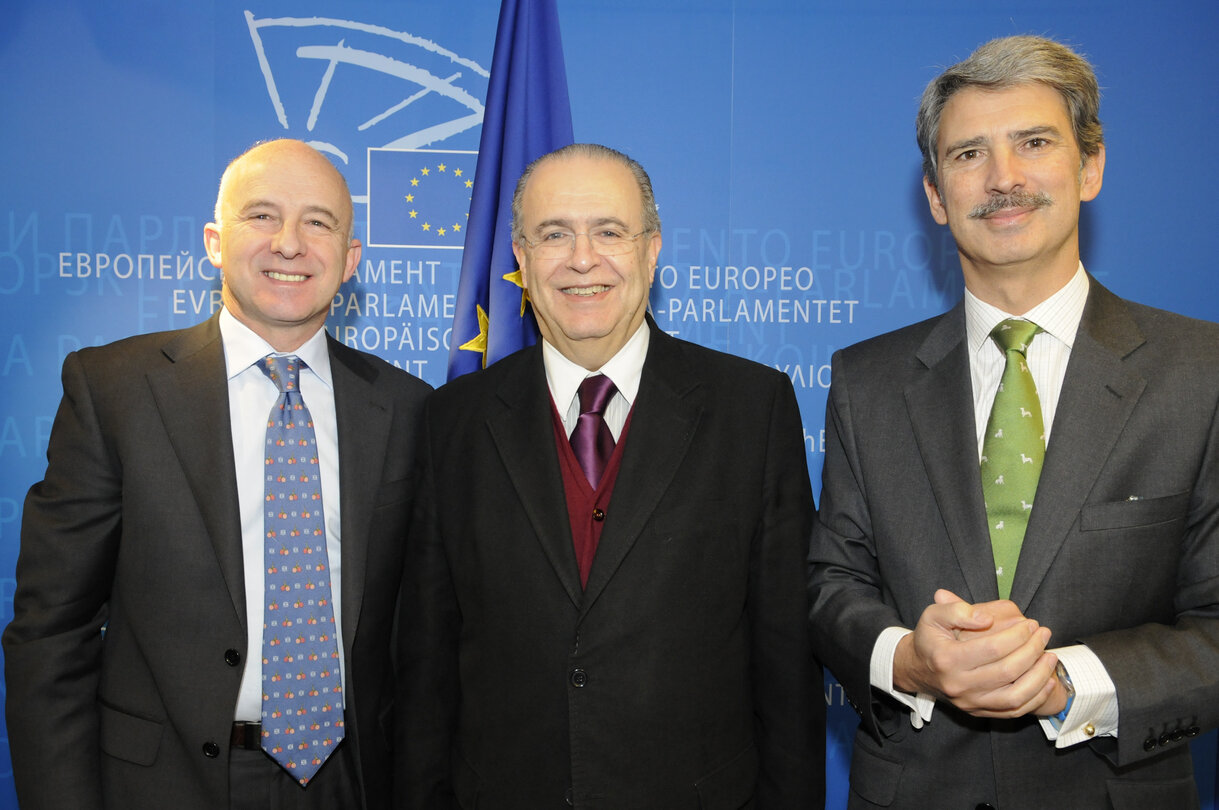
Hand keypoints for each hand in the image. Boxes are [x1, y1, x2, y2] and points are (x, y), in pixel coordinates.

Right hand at [893, 589, 1058, 717]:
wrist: (918, 669)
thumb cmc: (930, 638)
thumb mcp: (933, 614)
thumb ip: (956, 609)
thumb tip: (987, 619)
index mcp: (947, 659)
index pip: (992, 648)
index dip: (1017, 635)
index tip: (1030, 624)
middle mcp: (958, 685)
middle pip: (1007, 671)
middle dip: (1032, 650)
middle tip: (1044, 634)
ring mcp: (970, 703)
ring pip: (1015, 696)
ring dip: (1039, 676)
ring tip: (1051, 656)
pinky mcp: (979, 713)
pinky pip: (1014, 711)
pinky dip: (1036, 697)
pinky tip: (1047, 681)